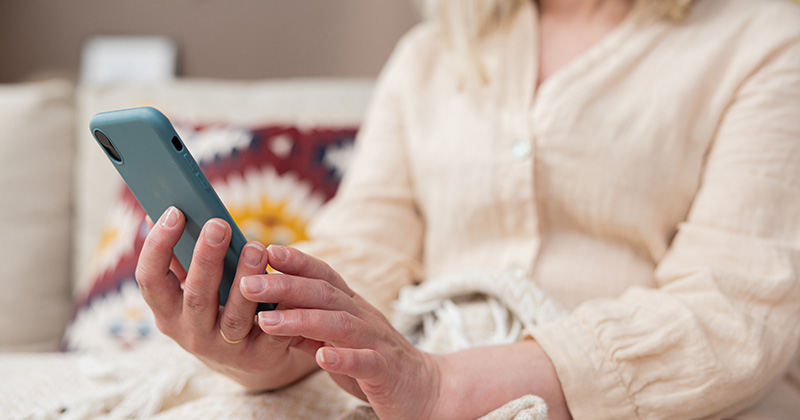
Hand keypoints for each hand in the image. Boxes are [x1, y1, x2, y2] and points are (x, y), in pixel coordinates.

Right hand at [135, 207, 318, 389]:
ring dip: (246, 280)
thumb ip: (179, 256)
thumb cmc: (217, 308)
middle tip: (219, 225)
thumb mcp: (193, 287)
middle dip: (207, 259)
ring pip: (234, 317)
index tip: (174, 212)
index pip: (150, 280)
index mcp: (168, 311)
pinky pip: (272, 331)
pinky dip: (279, 307)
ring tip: (257, 248)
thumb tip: (156, 213)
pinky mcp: (259, 358)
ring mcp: (225, 350)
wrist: (246, 359)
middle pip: (196, 297)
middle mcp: (191, 334)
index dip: (158, 246)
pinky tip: (286, 279)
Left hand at [241, 245, 441, 419]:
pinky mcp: (386, 371)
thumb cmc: (374, 362)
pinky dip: (342, 358)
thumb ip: (309, 323)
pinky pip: (365, 362)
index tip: (264, 249)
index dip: (296, 261)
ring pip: (340, 324)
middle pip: (325, 294)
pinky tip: (320, 357)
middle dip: (286, 286)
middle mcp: (364, 317)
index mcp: (352, 306)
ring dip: (303, 319)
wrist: (426, 389)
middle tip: (248, 283)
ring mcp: (377, 342)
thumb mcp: (339, 337)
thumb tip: (265, 308)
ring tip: (268, 321)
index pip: (324, 275)